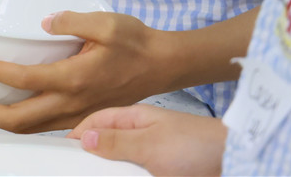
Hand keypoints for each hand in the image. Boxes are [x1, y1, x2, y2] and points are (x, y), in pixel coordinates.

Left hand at [0, 11, 171, 132]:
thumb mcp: (107, 22)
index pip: (24, 80)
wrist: (163, 65)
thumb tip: (45, 22)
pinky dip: (19, 125)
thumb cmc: (135, 42)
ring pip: (30, 129)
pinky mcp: (81, 118)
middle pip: (19, 120)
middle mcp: (72, 103)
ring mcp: (77, 115)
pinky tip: (7, 112)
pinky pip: (43, 128)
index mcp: (75, 78)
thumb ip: (73, 20)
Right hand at [68, 105, 225, 175]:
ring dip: (108, 170)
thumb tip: (85, 139)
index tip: (58, 150)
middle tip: (70, 169)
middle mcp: (140, 135)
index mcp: (134, 119)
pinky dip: (124, 175)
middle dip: (89, 156)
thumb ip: (117, 141)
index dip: (76, 135)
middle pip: (104, 145)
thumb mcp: (150, 144)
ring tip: (90, 175)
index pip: (95, 122)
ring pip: (119, 163)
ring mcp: (151, 154)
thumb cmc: (197, 145)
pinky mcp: (160, 170)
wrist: (232, 159)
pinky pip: (134, 172)